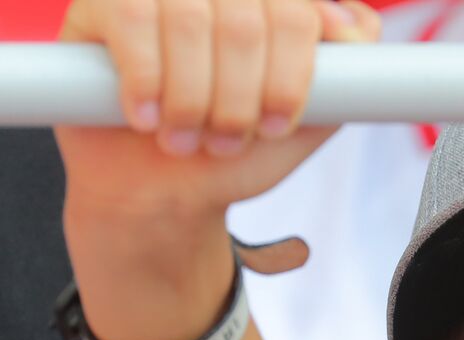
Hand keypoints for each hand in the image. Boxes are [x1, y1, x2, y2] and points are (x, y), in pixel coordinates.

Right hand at [55, 0, 378, 223]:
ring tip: (186, 141)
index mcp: (272, 6)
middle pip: (248, 20)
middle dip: (240, 97)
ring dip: (193, 97)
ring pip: (191, 19)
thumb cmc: (234, 152)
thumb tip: (358, 27)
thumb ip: (345, 77)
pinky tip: (147, 118)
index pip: (298, 14)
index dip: (291, 77)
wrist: (160, 192)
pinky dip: (147, 80)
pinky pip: (133, 18)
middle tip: (227, 142)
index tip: (275, 127)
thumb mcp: (304, 123)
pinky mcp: (101, 2)